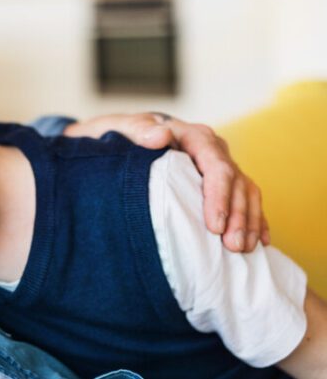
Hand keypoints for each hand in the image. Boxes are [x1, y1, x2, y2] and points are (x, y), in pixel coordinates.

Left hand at [64, 113, 267, 252]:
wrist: (119, 139)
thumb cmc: (118, 136)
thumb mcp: (120, 129)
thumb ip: (138, 130)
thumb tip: (160, 135)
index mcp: (192, 136)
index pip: (215, 165)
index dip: (218, 196)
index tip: (214, 225)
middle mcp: (212, 149)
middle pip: (236, 182)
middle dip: (238, 215)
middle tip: (232, 247)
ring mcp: (219, 166)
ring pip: (246, 192)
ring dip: (249, 222)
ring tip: (244, 250)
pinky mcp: (221, 183)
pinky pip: (247, 200)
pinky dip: (256, 220)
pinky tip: (261, 243)